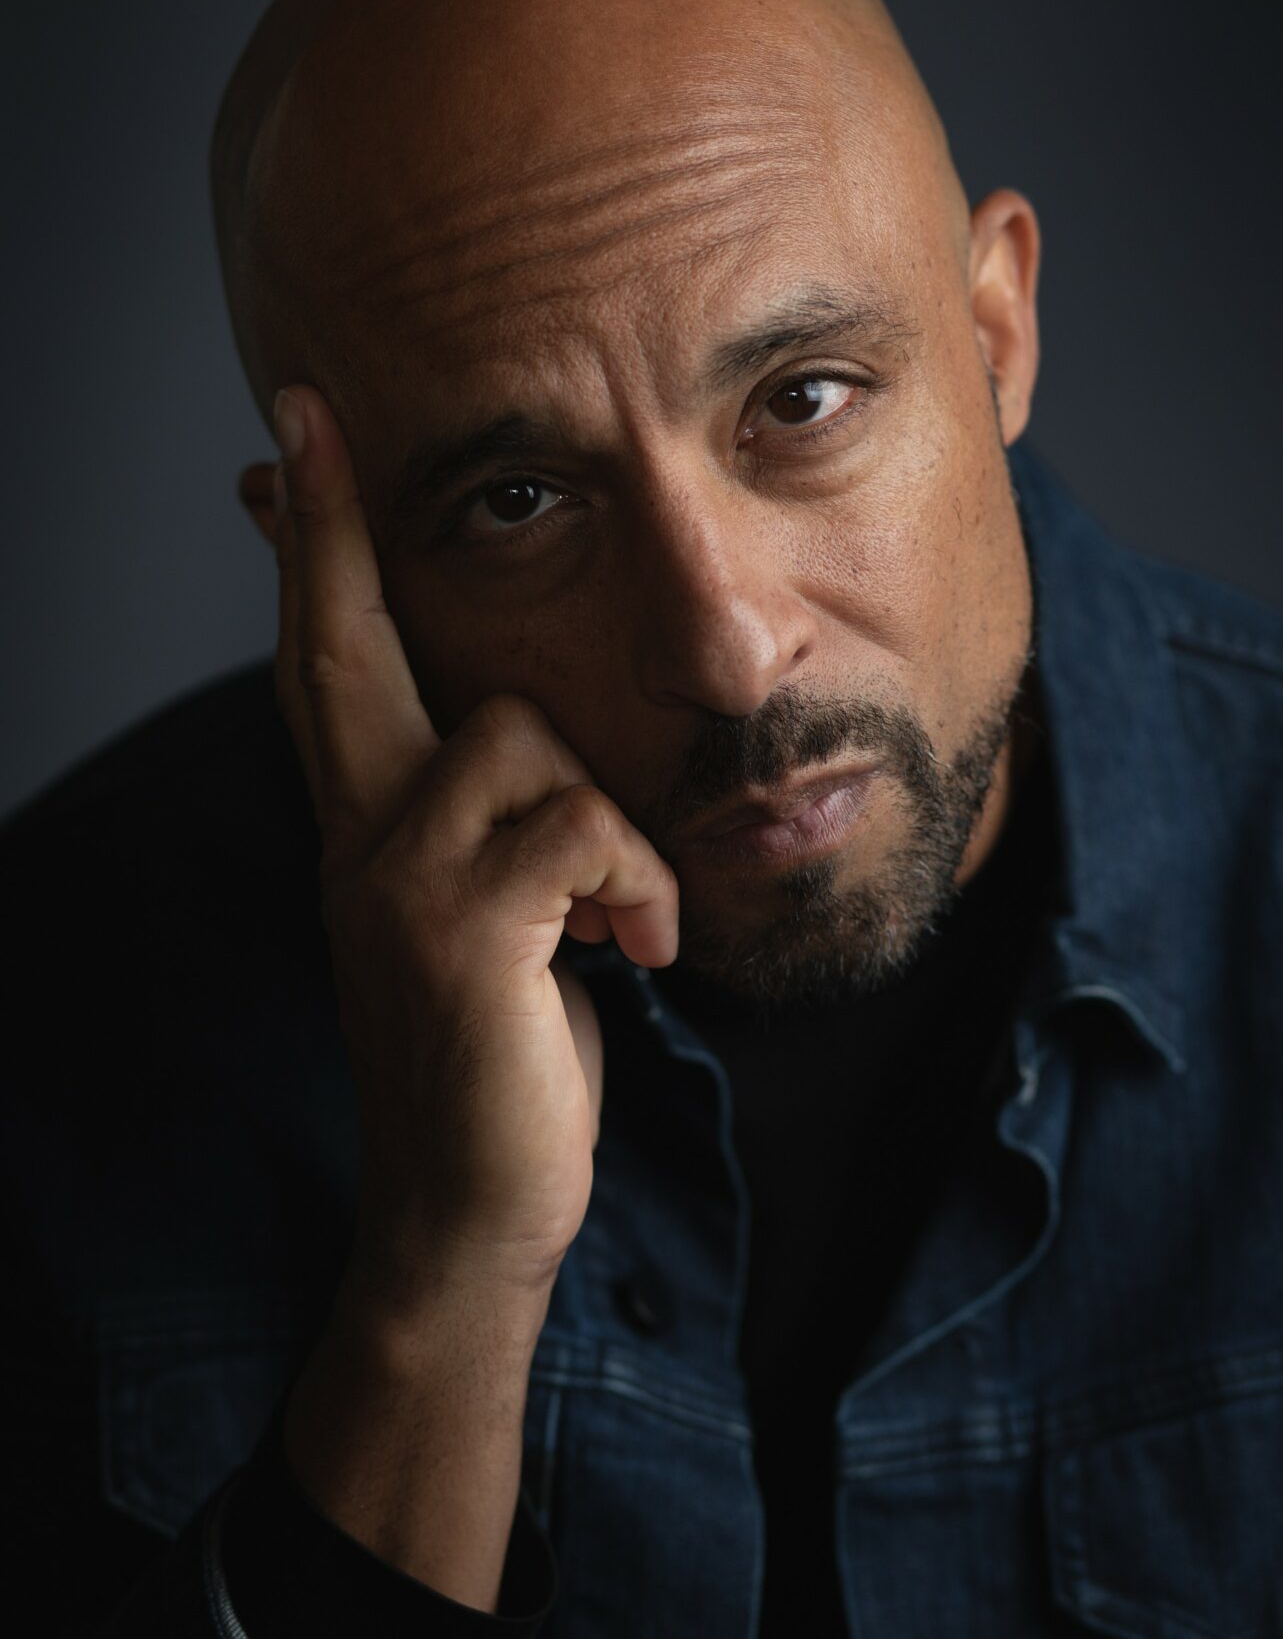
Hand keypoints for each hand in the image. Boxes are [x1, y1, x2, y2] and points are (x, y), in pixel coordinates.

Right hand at [241, 388, 677, 1303]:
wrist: (473, 1217)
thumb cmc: (504, 1064)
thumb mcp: (490, 928)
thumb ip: (492, 833)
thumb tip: (527, 750)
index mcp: (371, 830)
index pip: (332, 667)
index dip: (315, 559)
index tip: (288, 450)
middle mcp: (360, 838)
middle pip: (344, 652)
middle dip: (333, 534)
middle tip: (310, 422)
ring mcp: (397, 879)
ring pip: (521, 731)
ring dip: (608, 827)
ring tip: (623, 924)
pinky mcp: (459, 927)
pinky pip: (581, 823)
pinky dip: (636, 883)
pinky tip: (639, 953)